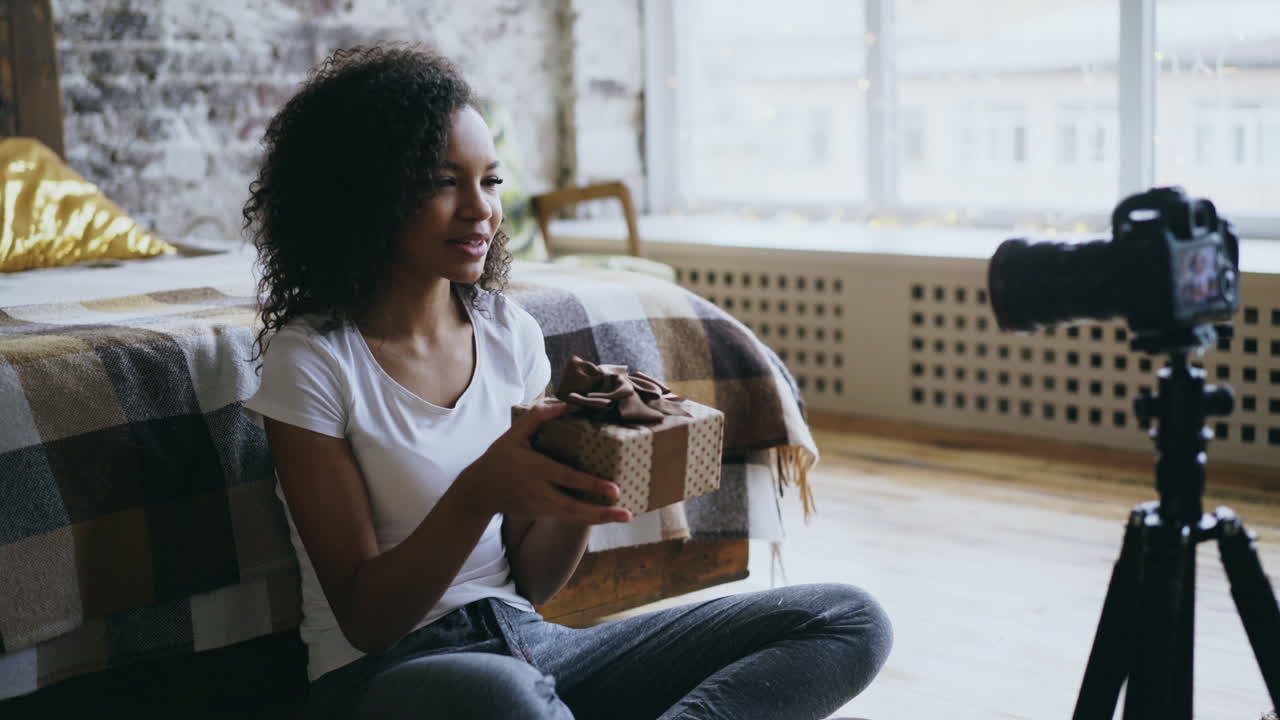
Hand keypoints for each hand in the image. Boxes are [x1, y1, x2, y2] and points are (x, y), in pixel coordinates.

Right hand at [457, 397, 632, 524]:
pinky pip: (567, 517)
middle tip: (626, 513)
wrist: (478, 492)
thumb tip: (564, 404)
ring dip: (599, 518)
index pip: (567, 478)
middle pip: (574, 507)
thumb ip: (537, 417)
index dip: (591, 485)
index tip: (614, 489)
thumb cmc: (499, 458)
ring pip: (573, 516)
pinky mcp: (539, 514)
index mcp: (535, 469)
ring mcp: (539, 507)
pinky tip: (606, 515)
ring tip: (624, 516)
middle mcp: (539, 491)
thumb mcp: (513, 434)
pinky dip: (586, 517)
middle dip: (601, 512)